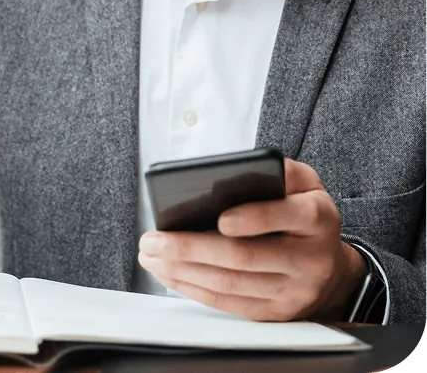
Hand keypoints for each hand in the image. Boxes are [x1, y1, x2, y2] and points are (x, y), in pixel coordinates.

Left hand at [138, 158, 366, 321]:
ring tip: (152, 255)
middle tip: (155, 239)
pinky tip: (171, 274)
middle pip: (246, 257)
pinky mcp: (274, 313)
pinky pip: (229, 304)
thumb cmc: (307, 214)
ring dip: (184, 270)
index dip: (252, 219)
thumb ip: (281, 171)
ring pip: (231, 284)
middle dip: (192, 248)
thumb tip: (241, 170)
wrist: (332, 270)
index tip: (219, 218)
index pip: (285, 216)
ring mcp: (291, 291)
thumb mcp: (307, 183)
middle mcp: (308, 258)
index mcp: (317, 218)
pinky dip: (194, 289)